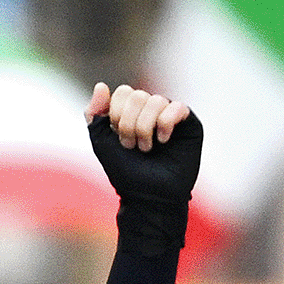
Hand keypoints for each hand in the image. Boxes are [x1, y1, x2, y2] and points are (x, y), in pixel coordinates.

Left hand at [82, 83, 202, 218]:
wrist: (149, 197)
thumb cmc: (126, 173)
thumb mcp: (101, 143)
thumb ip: (95, 115)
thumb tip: (101, 85)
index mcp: (131, 112)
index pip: (123, 92)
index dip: (117, 114)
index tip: (119, 140)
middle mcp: (150, 110)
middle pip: (138, 95)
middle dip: (129, 123)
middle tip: (132, 146)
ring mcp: (170, 115)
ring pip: (156, 100)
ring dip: (146, 127)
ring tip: (147, 148)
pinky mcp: (189, 123)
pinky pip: (178, 107)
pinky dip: (166, 123)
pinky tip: (164, 140)